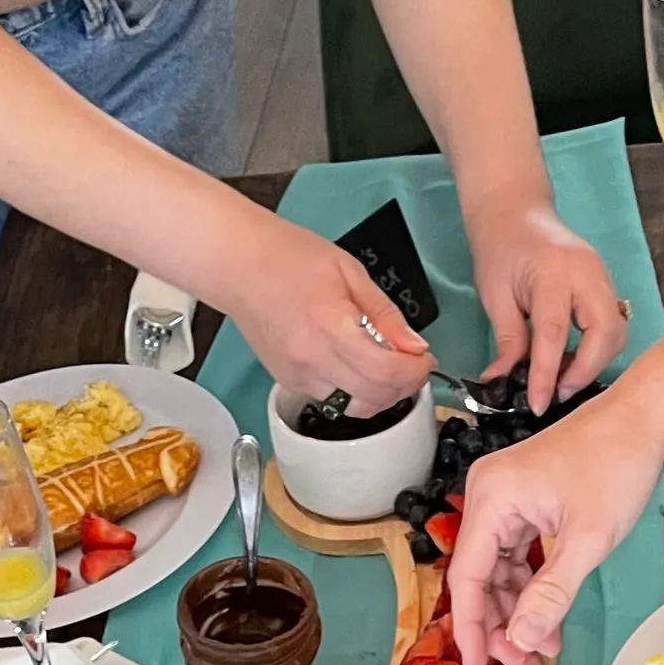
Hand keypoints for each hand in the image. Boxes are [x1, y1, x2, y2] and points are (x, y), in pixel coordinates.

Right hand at [223, 219, 432, 414]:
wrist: (238, 266)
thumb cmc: (287, 257)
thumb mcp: (350, 271)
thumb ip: (385, 314)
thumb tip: (413, 345)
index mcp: (330, 327)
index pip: (386, 371)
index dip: (415, 372)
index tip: (424, 360)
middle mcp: (313, 360)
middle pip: (375, 397)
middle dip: (404, 386)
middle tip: (413, 364)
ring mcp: (299, 376)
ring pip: (356, 407)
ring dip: (381, 394)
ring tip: (386, 366)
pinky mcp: (290, 383)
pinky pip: (334, 400)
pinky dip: (355, 390)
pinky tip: (356, 365)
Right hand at [448, 378, 663, 664]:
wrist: (643, 418)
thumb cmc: (617, 461)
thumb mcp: (587, 539)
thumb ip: (552, 593)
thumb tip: (522, 639)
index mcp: (492, 497)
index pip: (466, 577)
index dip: (470, 629)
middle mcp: (488, 495)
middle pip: (478, 576)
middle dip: (499, 624)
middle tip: (521, 663)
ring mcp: (505, 498)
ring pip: (497, 570)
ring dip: (517, 610)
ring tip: (541, 647)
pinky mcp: (523, 502)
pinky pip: (515, 555)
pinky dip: (529, 586)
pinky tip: (547, 617)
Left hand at [466, 193, 626, 411]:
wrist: (515, 213)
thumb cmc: (502, 247)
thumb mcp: (495, 295)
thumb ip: (507, 341)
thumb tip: (504, 381)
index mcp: (554, 273)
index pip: (554, 334)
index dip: (548, 375)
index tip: (538, 404)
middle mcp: (587, 273)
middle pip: (605, 333)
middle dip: (585, 371)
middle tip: (558, 393)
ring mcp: (601, 277)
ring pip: (616, 332)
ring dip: (595, 362)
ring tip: (564, 376)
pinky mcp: (605, 284)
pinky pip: (612, 324)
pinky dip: (597, 348)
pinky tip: (572, 358)